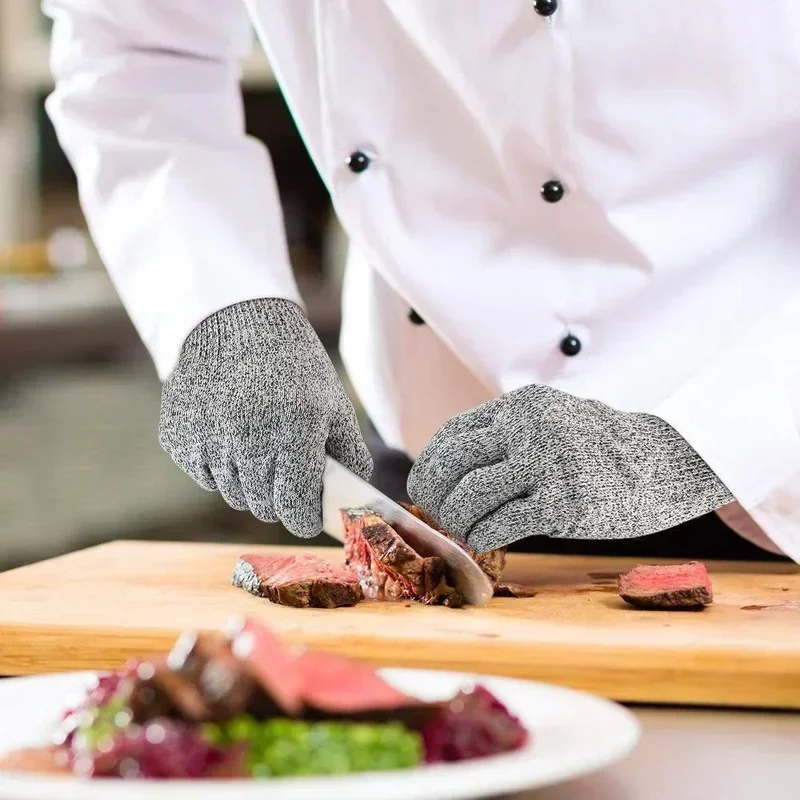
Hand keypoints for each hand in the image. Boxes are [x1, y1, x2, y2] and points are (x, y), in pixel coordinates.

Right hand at [159, 299, 371, 536]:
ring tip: (259, 443)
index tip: (309, 514)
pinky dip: (220, 466)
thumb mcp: (333, 404)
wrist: (237, 321)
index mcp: (294, 431)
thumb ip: (349, 455)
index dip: (305, 519)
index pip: (296, 510)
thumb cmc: (295, 365)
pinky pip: (204, 474)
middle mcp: (247, 439)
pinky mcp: (178, 437)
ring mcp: (207, 439)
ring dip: (250, 483)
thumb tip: (352, 497)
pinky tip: (230, 430)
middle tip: (288, 472)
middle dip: (280, 499)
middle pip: (264, 508)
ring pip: (233, 494)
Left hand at [407, 384, 732, 551]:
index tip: (424, 487)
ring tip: (465, 530)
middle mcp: (530, 427)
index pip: (453, 434)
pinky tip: (485, 540)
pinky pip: (501, 525)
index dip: (430, 465)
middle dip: (435, 495)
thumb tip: (450, 471)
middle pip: (453, 464)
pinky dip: (483, 537)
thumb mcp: (551, 421)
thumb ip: (508, 436)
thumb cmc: (599, 448)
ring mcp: (548, 463)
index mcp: (521, 405)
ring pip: (471, 496)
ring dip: (457, 521)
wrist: (667, 462)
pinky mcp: (565, 503)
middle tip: (439, 514)